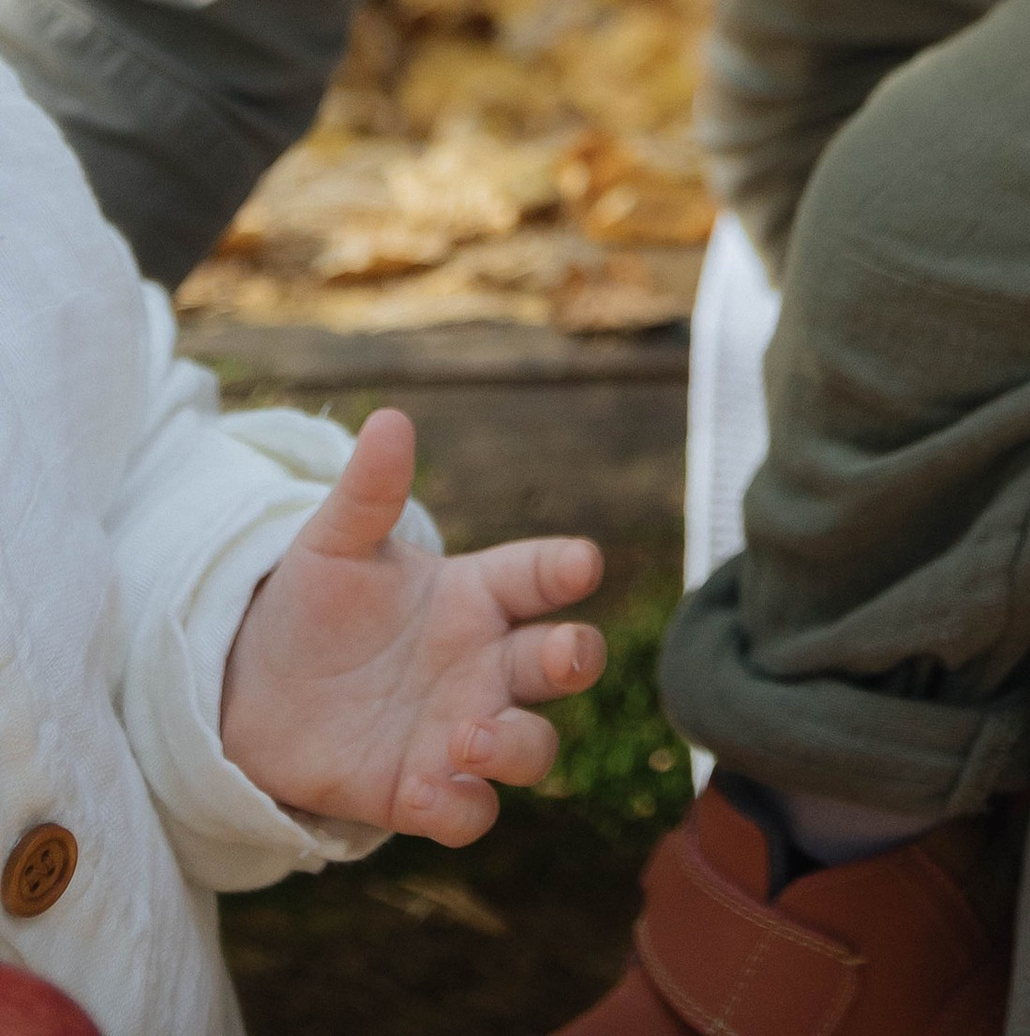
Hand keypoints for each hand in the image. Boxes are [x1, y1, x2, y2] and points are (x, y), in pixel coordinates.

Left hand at [219, 408, 605, 844]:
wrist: (246, 690)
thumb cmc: (308, 604)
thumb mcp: (332, 545)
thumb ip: (367, 492)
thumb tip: (389, 419)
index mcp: (473, 594)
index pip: (538, 574)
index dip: (565, 568)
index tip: (581, 563)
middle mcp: (483, 664)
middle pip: (562, 661)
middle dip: (575, 657)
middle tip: (560, 652)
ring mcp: (459, 731)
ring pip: (531, 747)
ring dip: (516, 745)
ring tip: (466, 738)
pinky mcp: (419, 792)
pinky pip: (469, 812)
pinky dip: (462, 807)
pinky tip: (429, 791)